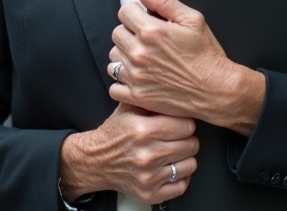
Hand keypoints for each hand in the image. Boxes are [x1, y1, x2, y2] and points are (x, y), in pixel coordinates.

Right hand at [59, 103, 197, 204]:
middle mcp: (147, 155)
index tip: (180, 123)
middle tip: (177, 137)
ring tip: (174, 152)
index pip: (187, 125)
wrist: (95, 161)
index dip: (186, 122)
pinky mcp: (150, 193)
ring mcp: (149, 176)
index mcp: (143, 130)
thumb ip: (151, 99)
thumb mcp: (128, 108)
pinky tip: (170, 168)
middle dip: (187, 139)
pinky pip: (181, 186)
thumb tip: (175, 92)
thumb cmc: (114, 134)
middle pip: (191, 145)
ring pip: (190, 165)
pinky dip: (180, 178)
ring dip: (185, 158)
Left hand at [108, 0, 264, 135]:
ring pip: (113, 58)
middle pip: (117, 34)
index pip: (124, 12)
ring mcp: (136, 76)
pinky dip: (123, 82)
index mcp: (152, 32)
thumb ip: (162, 0)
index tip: (144, 19)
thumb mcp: (192, 19)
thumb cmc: (207, 57)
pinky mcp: (137, 96)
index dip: (136, 13)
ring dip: (125, 56)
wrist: (217, 91)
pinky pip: (114, 85)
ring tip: (144, 59)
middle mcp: (140, 53)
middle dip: (130, 33)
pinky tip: (138, 77)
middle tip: (149, 40)